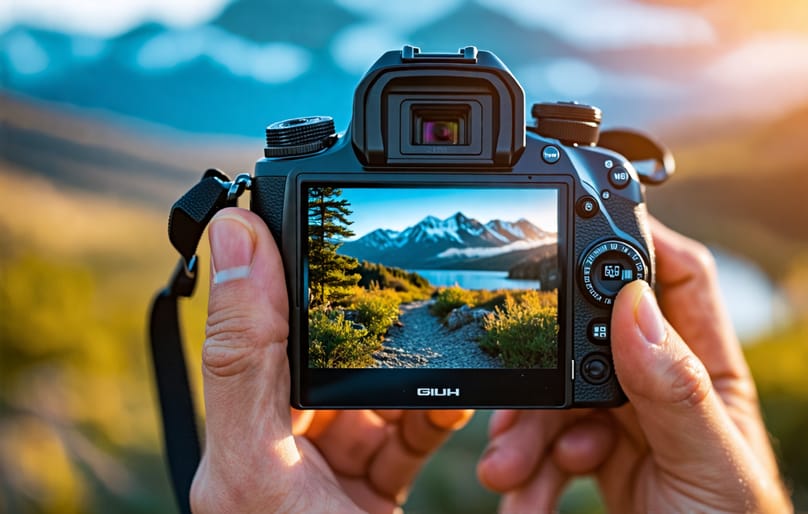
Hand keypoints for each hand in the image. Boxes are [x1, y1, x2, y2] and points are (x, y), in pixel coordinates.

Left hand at [190, 208, 471, 512]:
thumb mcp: (258, 459)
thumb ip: (244, 359)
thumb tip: (235, 237)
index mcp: (243, 431)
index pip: (266, 330)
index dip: (296, 275)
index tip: (332, 225)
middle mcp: (286, 445)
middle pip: (334, 358)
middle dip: (375, 328)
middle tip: (409, 286)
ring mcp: (336, 466)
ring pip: (380, 392)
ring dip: (418, 372)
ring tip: (444, 344)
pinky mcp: (378, 486)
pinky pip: (413, 434)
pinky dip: (439, 415)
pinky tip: (457, 401)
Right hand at [477, 219, 790, 512]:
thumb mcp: (710, 466)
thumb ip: (674, 390)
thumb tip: (631, 305)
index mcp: (707, 372)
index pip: (678, 280)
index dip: (638, 244)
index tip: (580, 230)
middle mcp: (664, 388)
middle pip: (594, 340)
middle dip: (546, 368)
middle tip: (515, 396)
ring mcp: (627, 423)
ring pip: (559, 398)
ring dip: (525, 432)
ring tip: (505, 473)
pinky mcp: (596, 458)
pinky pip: (549, 444)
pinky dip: (529, 467)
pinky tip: (528, 492)